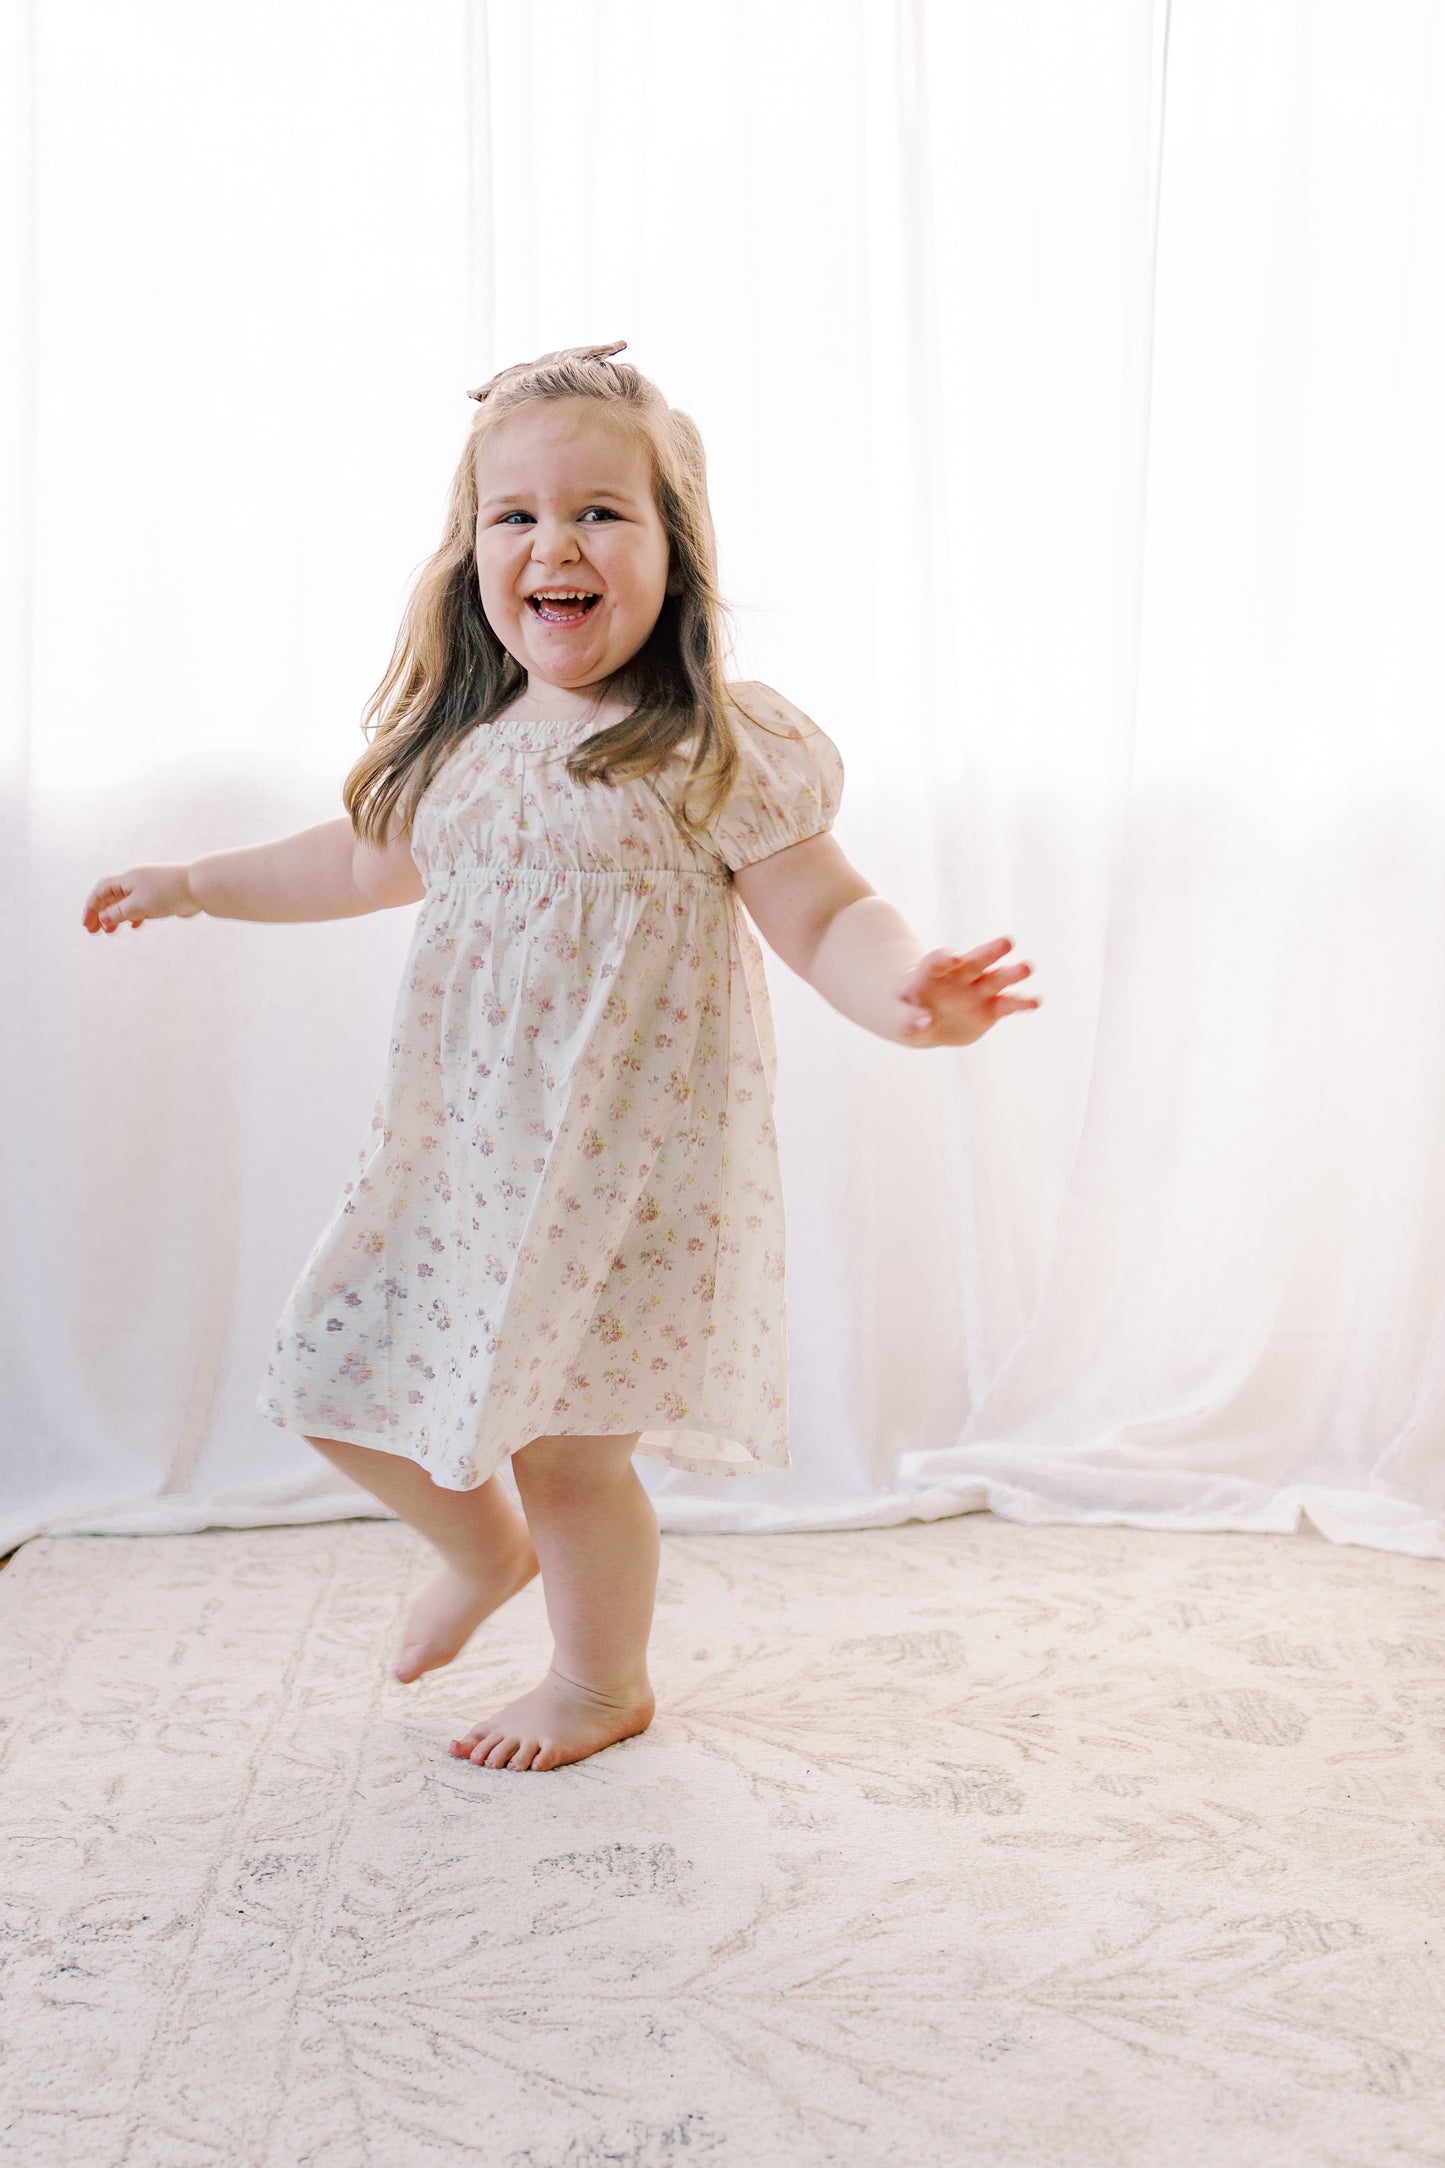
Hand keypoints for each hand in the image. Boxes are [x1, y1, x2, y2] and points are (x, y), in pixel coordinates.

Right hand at [81, 863, 201, 934]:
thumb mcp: (138, 906)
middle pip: (111, 896)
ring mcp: (150, 888)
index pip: (101, 890)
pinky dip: (135, 916)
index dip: (91, 907)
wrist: (199, 887)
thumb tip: (103, 919)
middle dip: (100, 913)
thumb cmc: (168, 894)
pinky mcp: (163, 896)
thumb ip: (118, 913)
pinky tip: (134, 926)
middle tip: (92, 931)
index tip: (86, 925)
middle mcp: (136, 880)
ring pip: (126, 902)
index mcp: (127, 879)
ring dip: (116, 916)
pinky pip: (143, 905)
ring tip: (110, 932)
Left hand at [897, 937, 1039, 1046]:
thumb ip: (909, 1019)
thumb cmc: (905, 1011)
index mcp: (932, 972)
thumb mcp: (898, 1017)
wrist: (922, 1019)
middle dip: (990, 952)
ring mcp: (977, 990)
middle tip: (1007, 942)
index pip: (938, 960)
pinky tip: (1035, 1002)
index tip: (952, 959)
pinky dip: (1021, 1003)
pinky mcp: (990, 1008)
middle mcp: (960, 975)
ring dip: (1012, 973)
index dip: (944, 958)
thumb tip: (926, 1022)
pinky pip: (1008, 1004)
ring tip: (1027, 968)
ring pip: (997, 978)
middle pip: (975, 960)